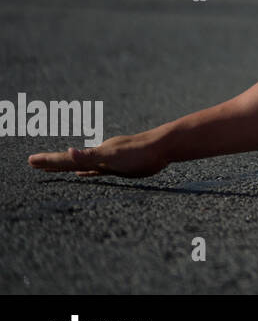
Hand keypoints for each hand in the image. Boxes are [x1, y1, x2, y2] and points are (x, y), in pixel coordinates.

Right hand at [28, 132, 169, 178]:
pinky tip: (83, 174)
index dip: (49, 161)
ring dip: (66, 167)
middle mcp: (98, 155)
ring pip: (81, 165)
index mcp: (95, 154)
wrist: (164, 146)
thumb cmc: (139, 152)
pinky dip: (87, 172)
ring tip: (51, 168)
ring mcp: (108, 160)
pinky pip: (97, 170)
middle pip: (70, 161)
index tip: (30, 161)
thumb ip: (91, 156)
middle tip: (33, 163)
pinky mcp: (119, 166)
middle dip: (51, 163)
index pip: (66, 159)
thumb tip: (68, 152)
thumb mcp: (113, 155)